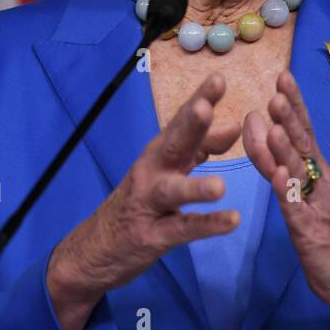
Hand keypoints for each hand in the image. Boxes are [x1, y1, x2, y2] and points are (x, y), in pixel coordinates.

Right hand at [46, 73, 238, 329]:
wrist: (94, 250)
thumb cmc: (141, 203)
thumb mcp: (168, 170)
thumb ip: (201, 148)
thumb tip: (235, 125)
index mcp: (159, 153)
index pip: (180, 121)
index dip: (199, 100)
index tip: (218, 78)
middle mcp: (151, 172)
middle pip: (171, 145)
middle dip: (188, 126)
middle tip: (205, 108)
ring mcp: (149, 204)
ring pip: (172, 192)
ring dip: (195, 187)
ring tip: (221, 186)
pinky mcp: (151, 236)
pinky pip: (181, 230)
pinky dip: (206, 225)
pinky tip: (232, 221)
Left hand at [242, 70, 329, 329]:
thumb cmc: (320, 227)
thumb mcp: (293, 187)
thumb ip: (274, 158)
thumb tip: (259, 122)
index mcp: (313, 168)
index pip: (302, 129)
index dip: (293, 102)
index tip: (283, 74)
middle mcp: (318, 179)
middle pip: (304, 141)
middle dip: (291, 115)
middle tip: (279, 88)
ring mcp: (315, 203)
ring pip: (300, 170)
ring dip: (287, 146)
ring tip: (276, 123)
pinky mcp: (309, 230)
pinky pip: (297, 207)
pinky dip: (288, 190)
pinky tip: (279, 176)